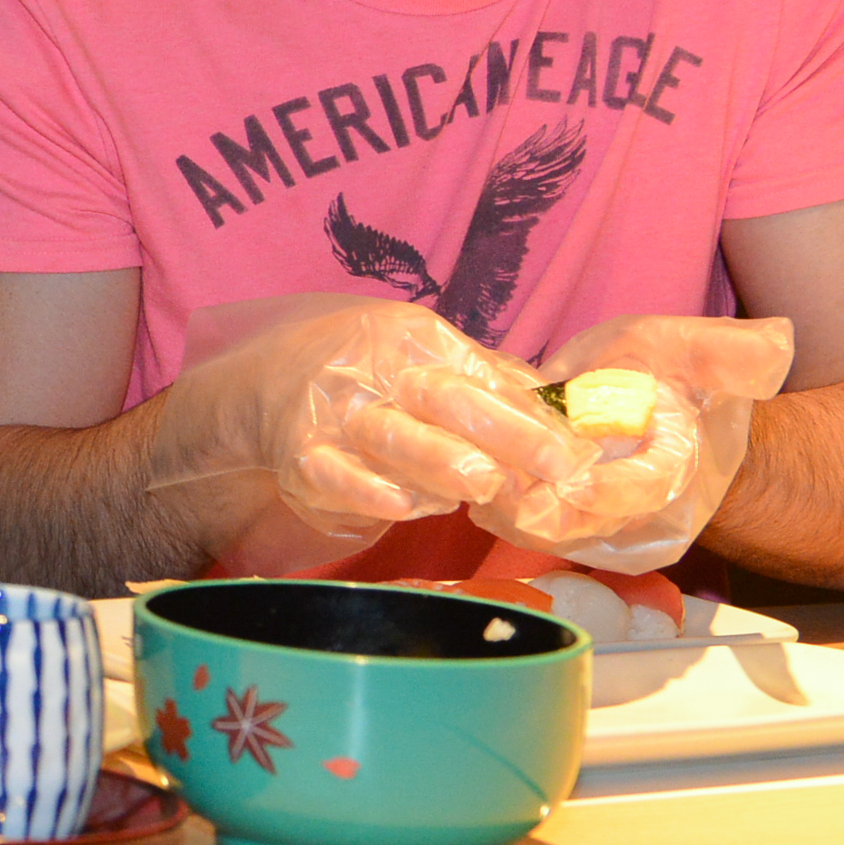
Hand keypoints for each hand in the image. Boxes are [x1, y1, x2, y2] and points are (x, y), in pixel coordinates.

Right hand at [150, 296, 595, 545]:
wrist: (267, 385)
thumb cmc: (368, 375)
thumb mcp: (422, 359)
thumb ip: (487, 382)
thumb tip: (565, 413)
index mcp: (413, 340)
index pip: (481, 375)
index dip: (532, 417)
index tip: (577, 453)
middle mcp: (374, 369)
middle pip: (444, 398)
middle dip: (503, 433)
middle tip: (554, 468)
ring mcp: (334, 412)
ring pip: (390, 435)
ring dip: (438, 459)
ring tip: (483, 483)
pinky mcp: (302, 455)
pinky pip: (332, 472)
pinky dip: (364, 488)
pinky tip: (400, 504)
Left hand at [475, 314, 794, 568]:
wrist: (659, 419)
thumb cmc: (674, 379)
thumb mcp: (697, 351)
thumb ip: (731, 353)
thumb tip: (773, 345)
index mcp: (671, 473)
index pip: (642, 492)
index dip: (608, 492)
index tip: (570, 482)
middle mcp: (632, 516)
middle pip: (575, 522)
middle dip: (529, 500)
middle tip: (485, 473)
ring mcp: (591, 526)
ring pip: (534, 526)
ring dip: (496, 499)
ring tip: (459, 464)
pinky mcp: (553, 522)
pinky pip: (512, 520)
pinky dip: (485, 496)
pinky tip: (457, 465)